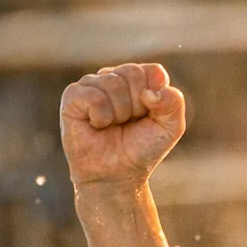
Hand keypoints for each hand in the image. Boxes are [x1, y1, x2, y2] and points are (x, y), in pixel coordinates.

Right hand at [60, 63, 184, 187]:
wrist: (118, 174)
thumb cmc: (142, 149)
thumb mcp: (170, 128)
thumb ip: (173, 103)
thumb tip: (151, 91)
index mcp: (138, 81)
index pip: (154, 72)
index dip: (156, 98)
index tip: (149, 116)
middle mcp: (114, 77)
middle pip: (133, 73)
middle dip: (137, 106)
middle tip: (130, 122)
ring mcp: (92, 84)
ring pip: (112, 83)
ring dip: (119, 113)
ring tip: (113, 126)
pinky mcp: (72, 96)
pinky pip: (93, 96)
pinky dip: (101, 116)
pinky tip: (98, 125)